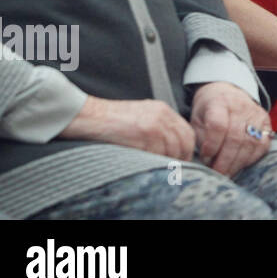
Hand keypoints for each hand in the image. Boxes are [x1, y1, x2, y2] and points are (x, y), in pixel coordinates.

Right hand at [60, 95, 195, 160]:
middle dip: (180, 157)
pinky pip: (157, 154)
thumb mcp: (141, 115)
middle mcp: (162, 115)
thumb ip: (158, 126)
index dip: (186, 148)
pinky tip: (145, 163)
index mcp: (163, 109)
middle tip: (173, 168)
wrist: (90, 115)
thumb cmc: (110, 119)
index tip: (182, 159)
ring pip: (172, 150)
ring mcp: (154, 125)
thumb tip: (170, 147)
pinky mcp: (144, 135)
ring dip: (166, 161)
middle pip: (184, 142)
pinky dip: (153, 162)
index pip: (186, 132)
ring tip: (156, 167)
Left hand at [189, 81, 271, 176]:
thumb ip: (200, 137)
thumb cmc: (209, 109)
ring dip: (237, 163)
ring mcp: (256, 114)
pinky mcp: (266, 122)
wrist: (228, 92)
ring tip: (227, 174)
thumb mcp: (197, 118)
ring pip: (250, 143)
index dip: (212, 145)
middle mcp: (241, 106)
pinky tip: (240, 165)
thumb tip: (207, 160)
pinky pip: (262, 145)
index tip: (205, 158)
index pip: (218, 125)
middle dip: (225, 161)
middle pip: (236, 137)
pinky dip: (251, 159)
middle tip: (217, 174)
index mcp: (220, 102)